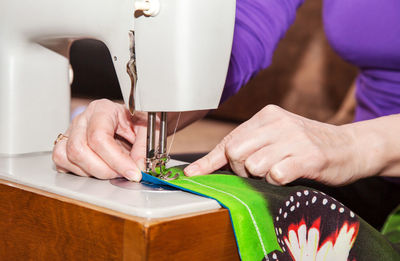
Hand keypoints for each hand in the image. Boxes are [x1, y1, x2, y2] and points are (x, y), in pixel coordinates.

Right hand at [53, 99, 147, 180]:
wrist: (132, 121)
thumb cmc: (137, 122)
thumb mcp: (149, 130)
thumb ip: (144, 148)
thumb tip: (138, 168)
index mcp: (103, 109)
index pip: (99, 137)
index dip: (116, 160)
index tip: (132, 172)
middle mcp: (83, 118)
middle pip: (79, 149)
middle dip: (103, 170)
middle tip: (122, 174)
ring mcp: (71, 131)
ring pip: (66, 157)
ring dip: (92, 172)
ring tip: (113, 170)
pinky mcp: (65, 145)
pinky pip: (61, 162)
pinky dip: (80, 172)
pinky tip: (98, 169)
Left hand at [184, 105, 361, 185]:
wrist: (350, 147)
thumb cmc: (305, 146)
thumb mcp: (275, 137)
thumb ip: (246, 146)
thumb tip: (207, 165)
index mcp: (266, 115)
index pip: (228, 140)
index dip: (209, 161)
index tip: (193, 174)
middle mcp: (278, 122)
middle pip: (235, 153)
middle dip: (241, 169)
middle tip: (259, 171)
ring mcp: (294, 138)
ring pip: (253, 166)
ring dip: (262, 176)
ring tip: (279, 169)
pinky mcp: (309, 156)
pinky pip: (276, 175)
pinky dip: (279, 181)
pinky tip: (290, 174)